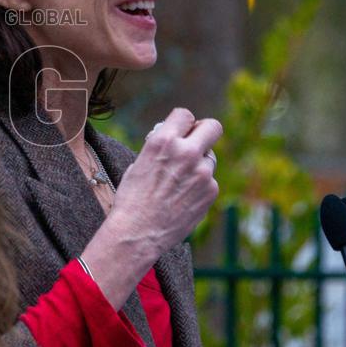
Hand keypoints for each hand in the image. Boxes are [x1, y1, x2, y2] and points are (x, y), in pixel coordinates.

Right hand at [110, 107, 221, 256]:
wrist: (137, 232)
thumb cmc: (132, 197)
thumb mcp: (140, 162)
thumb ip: (162, 148)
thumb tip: (177, 141)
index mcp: (163, 140)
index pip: (185, 114)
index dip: (182, 123)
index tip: (180, 130)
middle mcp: (186, 152)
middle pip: (213, 127)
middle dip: (205, 131)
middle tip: (196, 142)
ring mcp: (202, 172)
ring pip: (209, 158)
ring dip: (198, 165)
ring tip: (178, 183)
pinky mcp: (211, 191)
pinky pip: (209, 180)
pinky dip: (199, 186)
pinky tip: (182, 198)